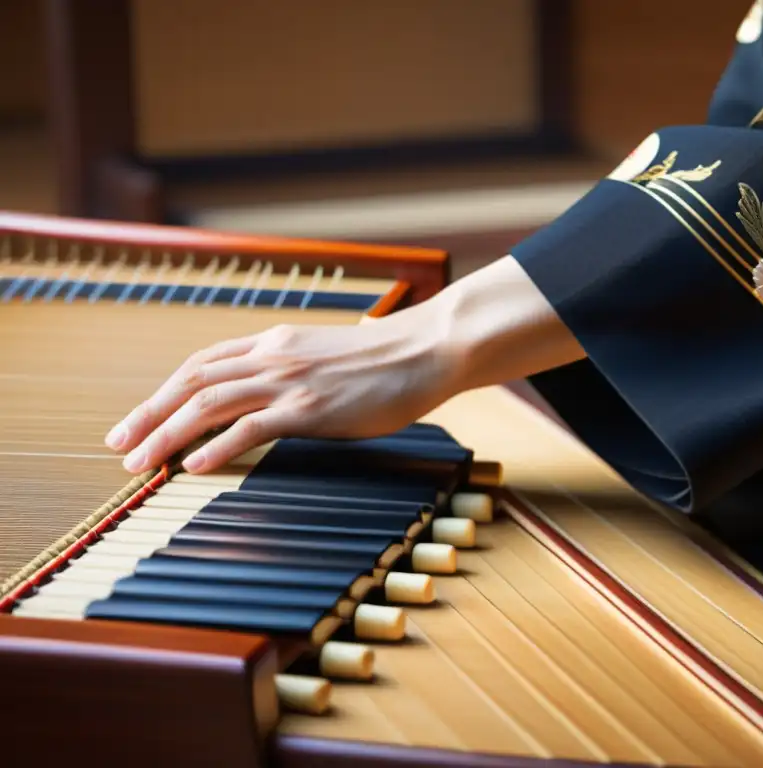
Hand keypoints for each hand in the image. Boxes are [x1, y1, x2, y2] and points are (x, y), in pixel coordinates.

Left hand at [105, 256, 584, 473]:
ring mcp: (290, 380)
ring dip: (166, 435)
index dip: (163, 392)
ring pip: (209, 405)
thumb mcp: (328, 355)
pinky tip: (195, 467)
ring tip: (140, 464)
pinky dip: (216, 447)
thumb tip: (274, 392)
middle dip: (147, 415)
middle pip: (191, 383)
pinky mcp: (311, 407)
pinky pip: (251, 427)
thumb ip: (295, 368)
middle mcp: (272, 357)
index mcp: (274, 342)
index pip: (202, 365)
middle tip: (118, 446)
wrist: (427, 350)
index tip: (139, 418)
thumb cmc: (387, 359)